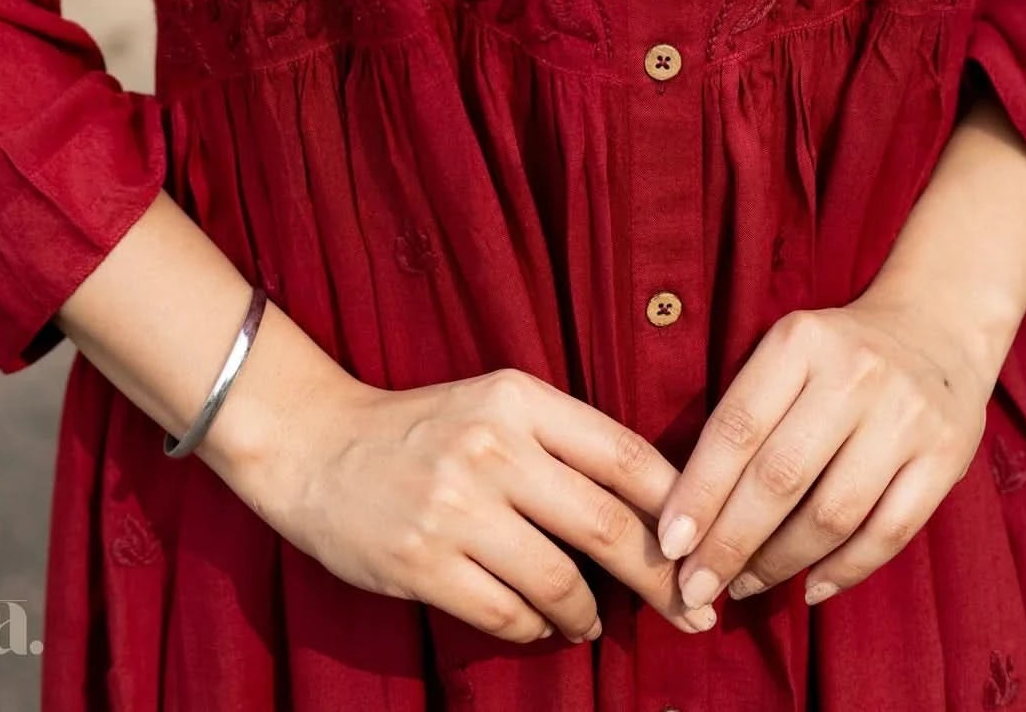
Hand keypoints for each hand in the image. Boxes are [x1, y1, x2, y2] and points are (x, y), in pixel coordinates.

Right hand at [230, 364, 721, 643]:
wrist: (315, 445)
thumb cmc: (425, 429)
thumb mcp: (496, 407)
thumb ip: (566, 445)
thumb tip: (661, 510)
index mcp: (518, 398)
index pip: (624, 455)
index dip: (680, 508)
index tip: (710, 547)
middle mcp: (491, 447)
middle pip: (607, 525)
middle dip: (664, 579)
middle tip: (695, 611)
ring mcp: (454, 506)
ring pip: (562, 581)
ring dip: (591, 612)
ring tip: (593, 618)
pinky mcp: (422, 561)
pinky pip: (510, 614)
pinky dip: (539, 627)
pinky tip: (542, 621)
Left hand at [654, 292, 994, 611]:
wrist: (937, 329)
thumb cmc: (836, 354)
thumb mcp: (787, 352)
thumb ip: (746, 411)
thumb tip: (689, 508)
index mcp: (799, 341)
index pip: (737, 427)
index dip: (699, 492)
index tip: (669, 544)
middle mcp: (854, 374)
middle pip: (779, 477)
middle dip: (730, 543)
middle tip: (695, 588)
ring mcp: (906, 417)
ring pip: (832, 514)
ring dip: (781, 563)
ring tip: (746, 585)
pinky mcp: (946, 457)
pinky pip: (889, 533)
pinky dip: (844, 570)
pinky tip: (810, 588)